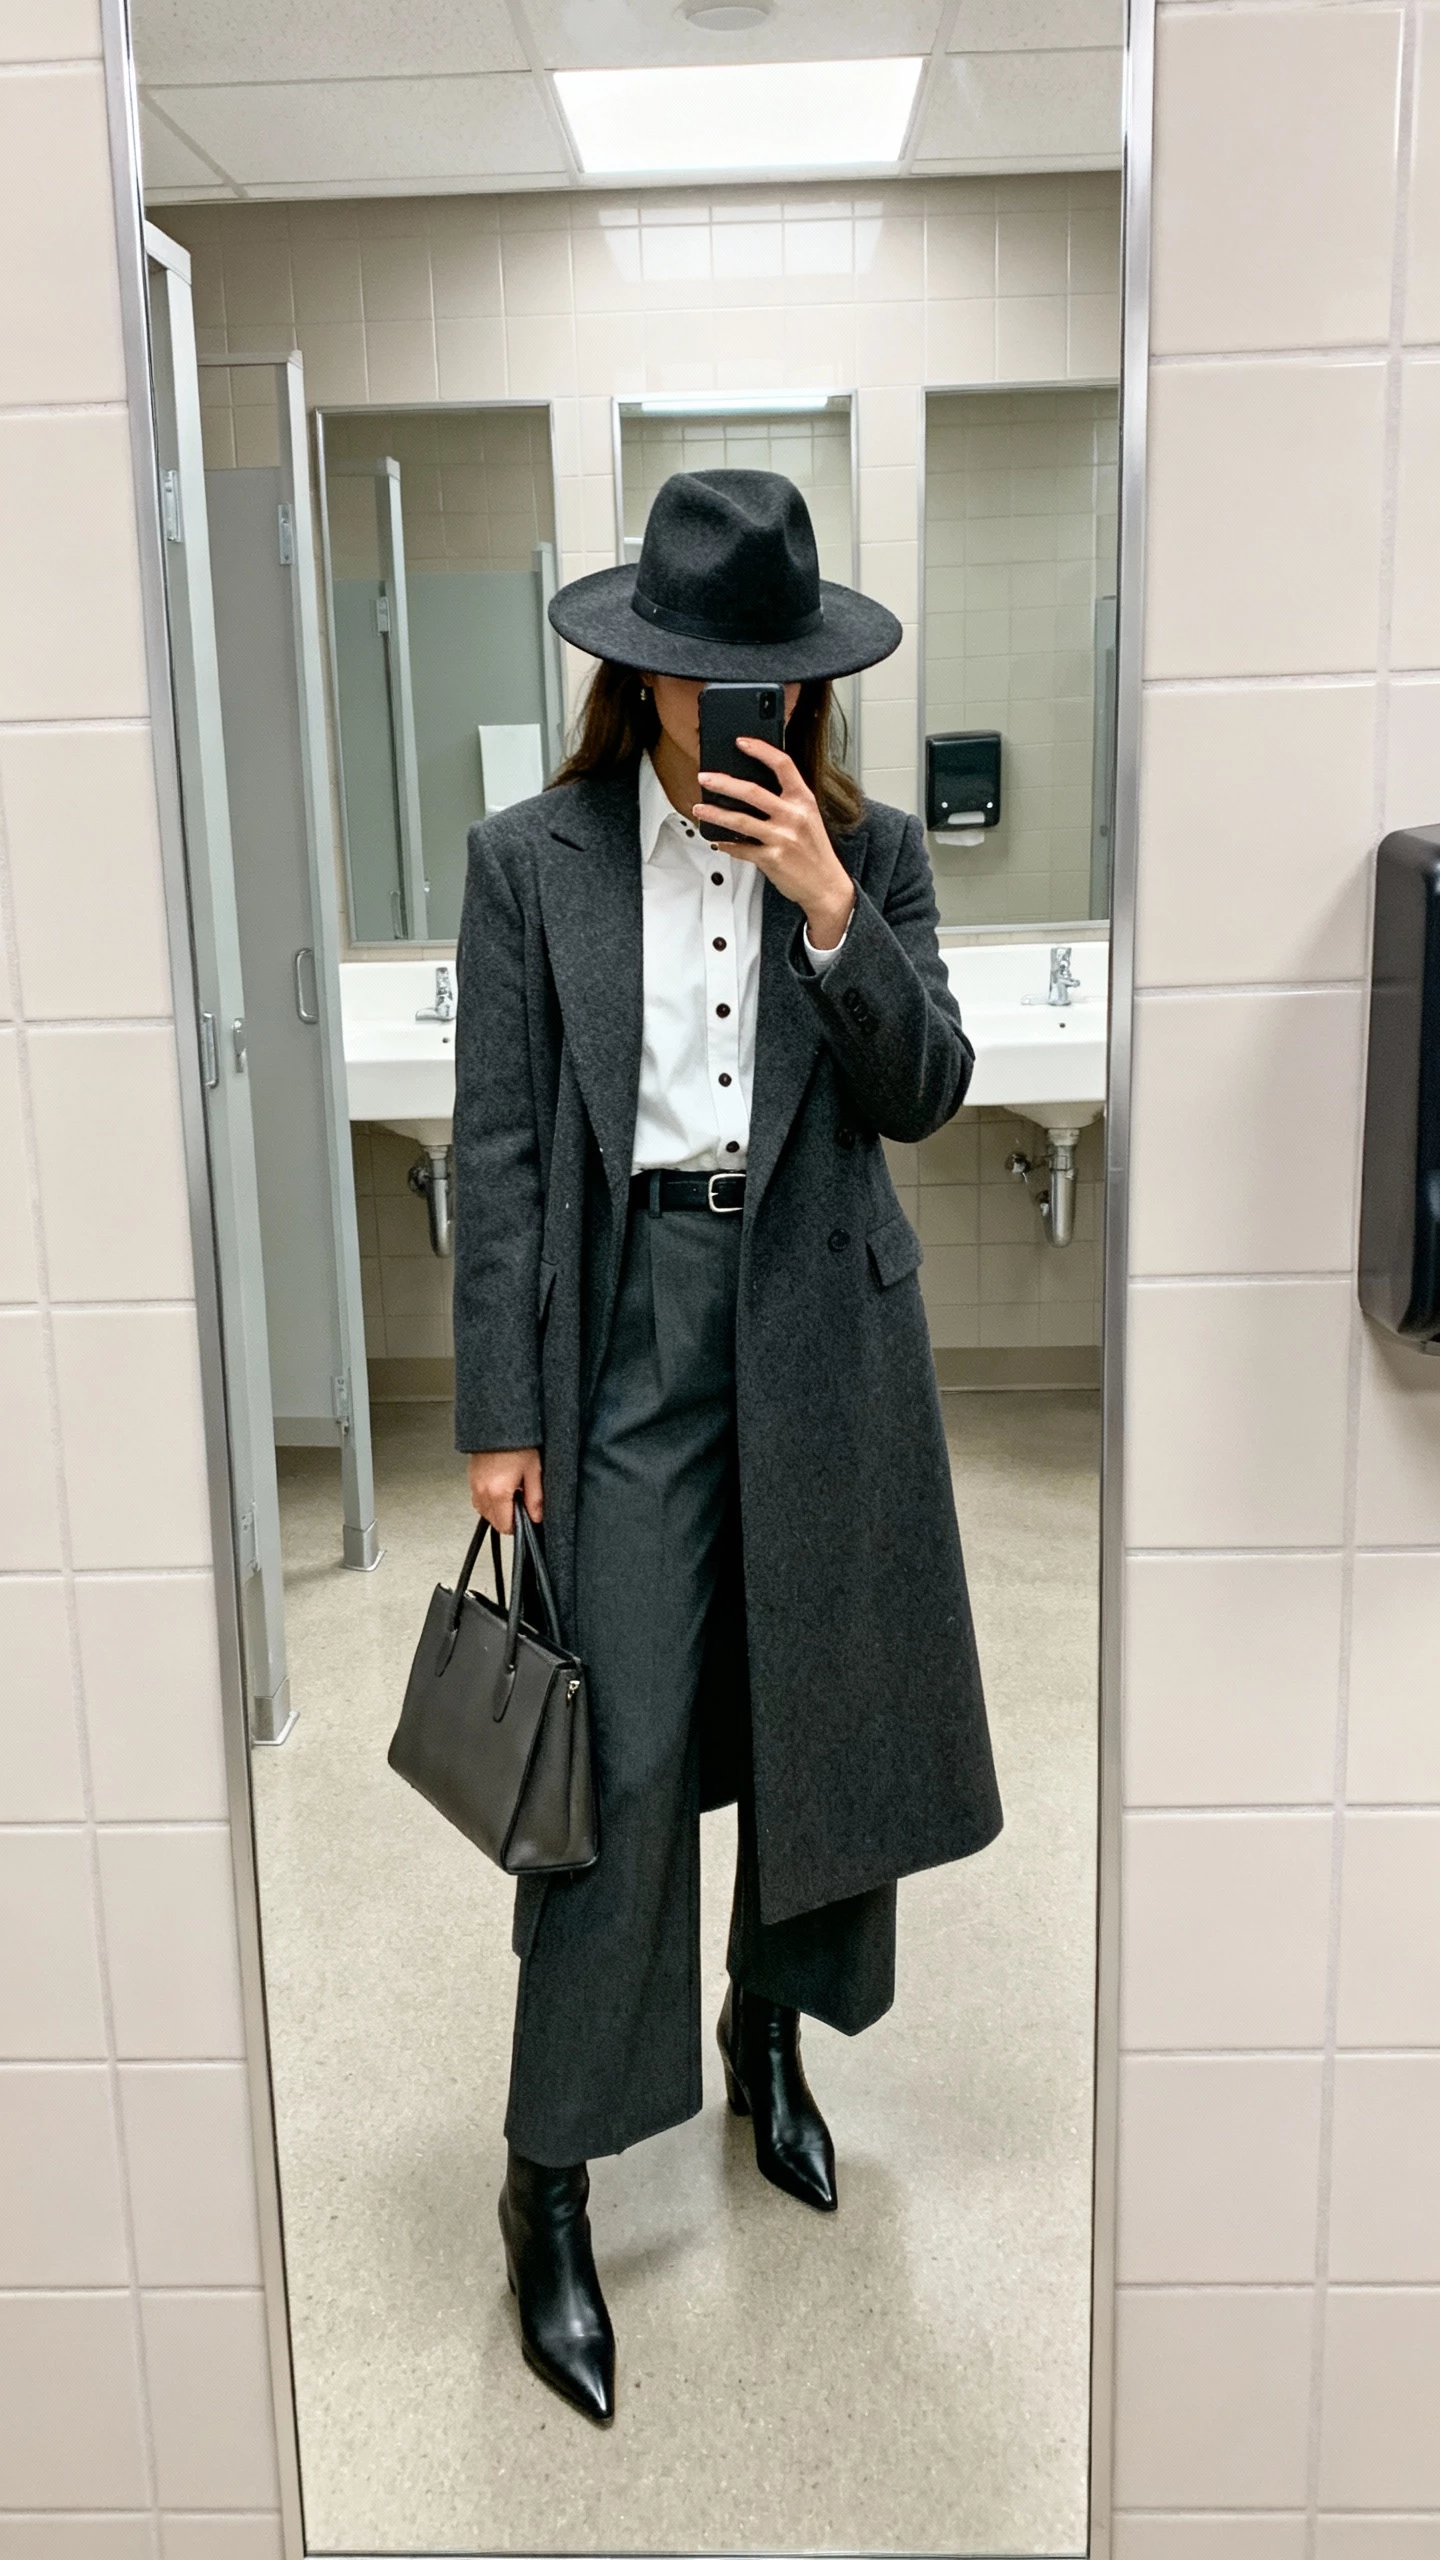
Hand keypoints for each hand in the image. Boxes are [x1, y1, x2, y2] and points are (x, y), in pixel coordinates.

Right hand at [467, 1447, 542, 1533]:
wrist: (498, 1424)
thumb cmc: (516, 1443)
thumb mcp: (533, 1471)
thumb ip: (535, 1498)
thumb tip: (537, 1517)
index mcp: (498, 1492)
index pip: (504, 1526)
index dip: (517, 1526)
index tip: (525, 1518)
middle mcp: (482, 1491)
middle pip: (493, 1521)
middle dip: (507, 1519)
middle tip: (521, 1503)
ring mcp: (474, 1485)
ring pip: (484, 1511)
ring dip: (497, 1510)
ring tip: (511, 1494)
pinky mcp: (471, 1478)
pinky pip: (478, 1499)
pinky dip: (488, 1500)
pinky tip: (500, 1489)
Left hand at [695, 738, 855, 952]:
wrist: (826, 885)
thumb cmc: (815, 851)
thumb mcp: (808, 818)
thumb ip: (787, 801)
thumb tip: (752, 790)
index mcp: (804, 800)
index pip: (783, 765)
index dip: (760, 750)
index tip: (741, 742)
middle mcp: (793, 816)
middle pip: (753, 792)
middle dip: (723, 783)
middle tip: (705, 777)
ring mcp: (782, 838)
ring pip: (740, 820)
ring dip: (715, 813)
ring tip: (699, 808)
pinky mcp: (771, 859)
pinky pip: (741, 848)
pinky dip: (726, 844)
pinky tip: (717, 840)